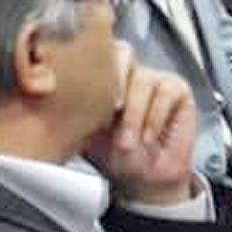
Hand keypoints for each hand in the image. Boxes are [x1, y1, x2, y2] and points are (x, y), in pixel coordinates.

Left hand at [86, 62, 196, 206]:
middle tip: (111, 109)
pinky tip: (148, 137)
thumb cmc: (113, 155)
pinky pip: (165, 94)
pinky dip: (154, 119)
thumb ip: (72, 110)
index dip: (90, 65)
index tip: (84, 94)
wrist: (143, 179)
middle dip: (116, 79)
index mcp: (102, 77)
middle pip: (123, 51)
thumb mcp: (84, 132)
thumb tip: (53, 97)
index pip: (95, 51)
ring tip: (127, 143)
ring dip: (133, 116)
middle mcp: (129, 72)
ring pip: (143, 80)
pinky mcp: (177, 89)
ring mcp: (154, 78)